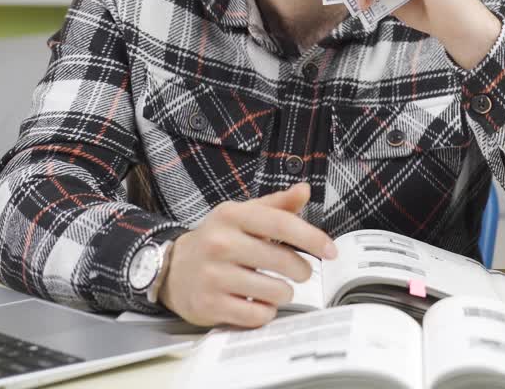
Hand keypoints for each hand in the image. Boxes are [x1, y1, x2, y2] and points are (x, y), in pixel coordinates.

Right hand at [159, 183, 336, 327]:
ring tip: (275, 288)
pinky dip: (265, 312)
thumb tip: (304, 190)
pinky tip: (257, 303)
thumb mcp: (242, 215)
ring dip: (283, 293)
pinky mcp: (209, 305)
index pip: (281, 224)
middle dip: (301, 270)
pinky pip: (257, 315)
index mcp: (232, 216)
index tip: (331, 251)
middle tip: (301, 272)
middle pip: (283, 261)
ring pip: (274, 292)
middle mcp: (220, 243)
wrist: (173, 270)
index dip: (312, 237)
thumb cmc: (217, 240)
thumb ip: (276, 205)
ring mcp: (213, 276)